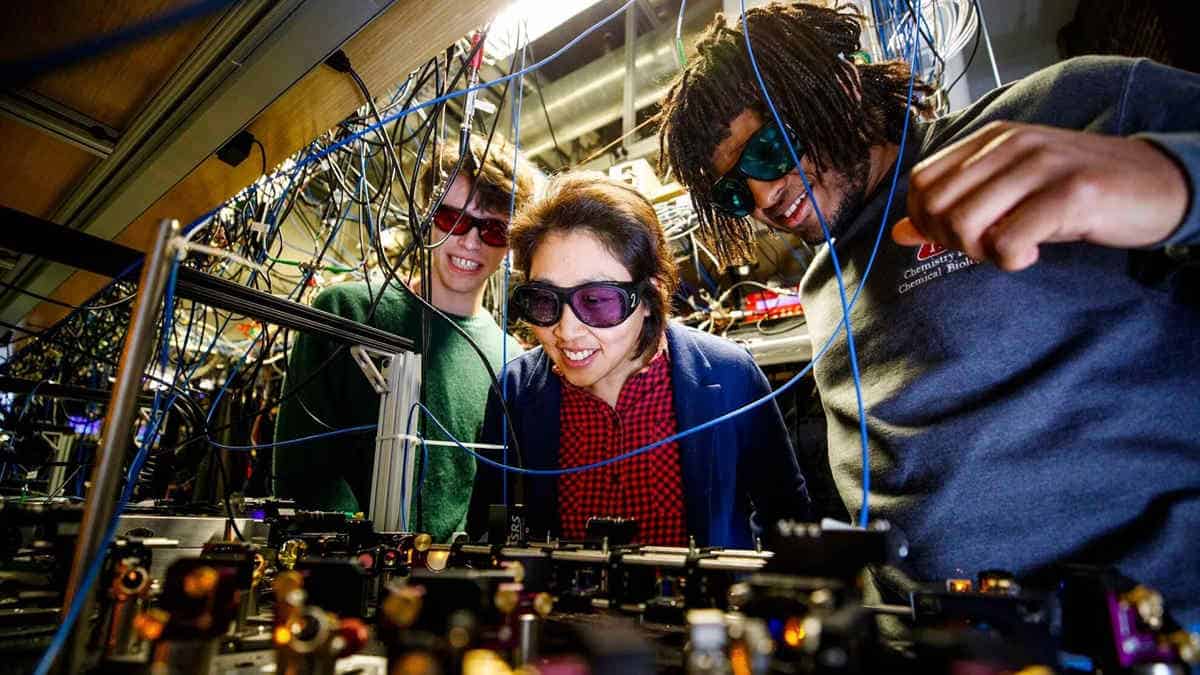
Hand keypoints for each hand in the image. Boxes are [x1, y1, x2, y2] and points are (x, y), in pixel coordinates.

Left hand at [892, 121, 1188, 270]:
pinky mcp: (1070, 193)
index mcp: (990, 139)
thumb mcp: (1011, 194)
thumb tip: (899, 232)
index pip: (920, 181)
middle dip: (948, 240)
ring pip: (964, 221)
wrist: (1156, 184)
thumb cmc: (1077, 194)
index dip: (924, 220)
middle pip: (935, 204)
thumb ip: (958, 204)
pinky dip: (1011, 260)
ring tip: (1008, 251)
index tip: (955, 238)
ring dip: (978, 252)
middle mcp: (1010, 144)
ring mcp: (1040, 164)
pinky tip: (1032, 256)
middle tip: (984, 248)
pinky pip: (1009, 239)